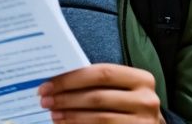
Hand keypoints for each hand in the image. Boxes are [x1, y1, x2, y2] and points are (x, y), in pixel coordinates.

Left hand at [38, 64, 164, 122]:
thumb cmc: (129, 105)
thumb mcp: (122, 90)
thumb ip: (100, 83)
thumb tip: (59, 79)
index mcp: (142, 79)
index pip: (102, 73)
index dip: (72, 78)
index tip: (48, 83)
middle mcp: (146, 99)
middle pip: (97, 96)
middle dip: (66, 97)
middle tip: (45, 99)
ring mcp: (143, 121)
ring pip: (98, 117)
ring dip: (70, 115)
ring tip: (53, 113)